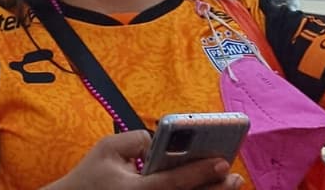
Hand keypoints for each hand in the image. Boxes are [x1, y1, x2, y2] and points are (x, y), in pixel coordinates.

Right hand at [44, 131, 242, 189]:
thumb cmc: (91, 176)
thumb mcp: (106, 148)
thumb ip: (135, 139)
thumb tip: (161, 143)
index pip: (174, 181)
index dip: (200, 171)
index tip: (222, 161)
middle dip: (215, 188)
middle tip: (233, 175)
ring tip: (229, 183)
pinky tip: (208, 188)